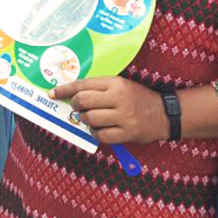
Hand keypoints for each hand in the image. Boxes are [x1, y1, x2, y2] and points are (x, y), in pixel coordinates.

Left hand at [51, 76, 168, 143]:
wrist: (164, 113)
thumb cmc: (139, 97)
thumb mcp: (122, 85)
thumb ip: (101, 87)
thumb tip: (74, 93)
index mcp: (115, 83)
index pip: (83, 84)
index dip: (65, 89)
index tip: (53, 93)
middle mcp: (118, 98)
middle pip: (83, 101)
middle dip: (75, 105)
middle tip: (77, 107)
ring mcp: (123, 116)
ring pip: (90, 118)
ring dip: (84, 120)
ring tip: (88, 118)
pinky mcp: (127, 133)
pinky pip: (101, 135)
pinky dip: (95, 133)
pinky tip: (98, 130)